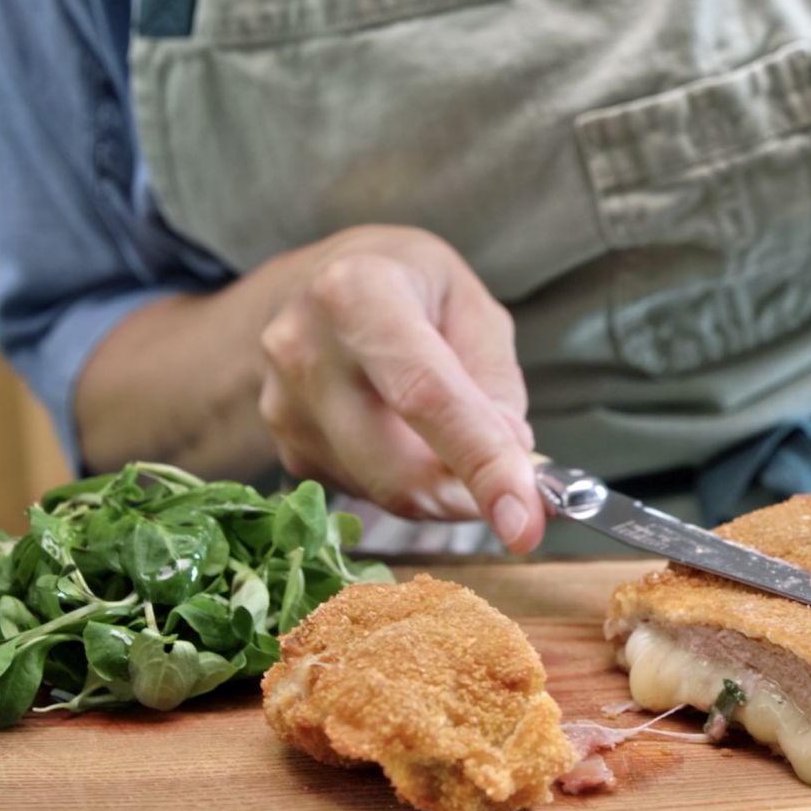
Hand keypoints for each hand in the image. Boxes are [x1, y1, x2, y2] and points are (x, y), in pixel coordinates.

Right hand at [257, 225, 544, 551]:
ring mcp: (286, 408)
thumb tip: (511, 459)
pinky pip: (367, 494)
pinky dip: (409, 484)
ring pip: (386, 492)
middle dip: (470, 497)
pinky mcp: (289, 451)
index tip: (524, 522)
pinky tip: (409, 438)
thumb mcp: (471, 305)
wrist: (310, 291)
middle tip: (520, 499)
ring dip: (442, 489)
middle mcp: (305, 351)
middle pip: (399, 467)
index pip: (426, 396)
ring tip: (457, 439)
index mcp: (358, 294)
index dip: (480, 462)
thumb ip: (496, 381)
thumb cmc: (405, 289)